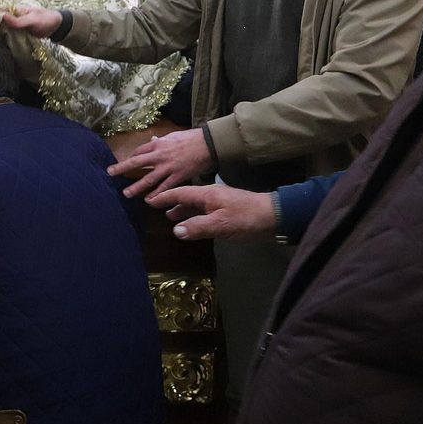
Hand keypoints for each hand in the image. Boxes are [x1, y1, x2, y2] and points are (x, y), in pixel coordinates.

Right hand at [3, 5, 61, 37]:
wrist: (56, 27)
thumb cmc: (45, 19)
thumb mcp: (32, 19)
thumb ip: (19, 20)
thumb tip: (3, 17)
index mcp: (15, 10)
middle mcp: (14, 17)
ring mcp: (16, 26)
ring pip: (4, 30)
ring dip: (0, 35)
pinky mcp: (20, 34)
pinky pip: (11, 36)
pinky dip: (8, 40)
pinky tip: (3, 46)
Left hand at [107, 127, 212, 197]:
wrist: (207, 144)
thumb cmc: (191, 138)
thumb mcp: (173, 136)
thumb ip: (161, 141)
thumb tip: (152, 140)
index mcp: (158, 144)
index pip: (139, 151)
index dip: (132, 157)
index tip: (128, 162)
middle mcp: (159, 155)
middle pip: (136, 162)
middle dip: (122, 168)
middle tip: (110, 173)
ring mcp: (167, 167)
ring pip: (148, 179)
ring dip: (136, 187)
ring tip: (126, 193)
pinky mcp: (177, 177)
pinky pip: (164, 188)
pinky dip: (156, 195)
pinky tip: (149, 201)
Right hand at [146, 184, 276, 241]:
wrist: (274, 217)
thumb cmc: (246, 218)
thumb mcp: (220, 224)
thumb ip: (198, 227)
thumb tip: (175, 230)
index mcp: (207, 194)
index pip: (180, 193)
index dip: (164, 197)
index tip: (149, 200)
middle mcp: (210, 196)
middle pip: (186, 197)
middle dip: (170, 202)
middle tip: (156, 209)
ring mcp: (219, 203)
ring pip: (195, 205)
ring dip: (182, 210)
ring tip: (170, 217)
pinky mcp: (226, 212)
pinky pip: (203, 212)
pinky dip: (194, 217)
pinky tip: (193, 224)